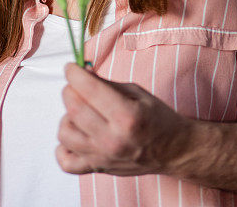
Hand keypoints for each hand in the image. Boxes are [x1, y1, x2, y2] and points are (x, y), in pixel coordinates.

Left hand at [56, 63, 192, 175]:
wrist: (173, 150)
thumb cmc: (156, 117)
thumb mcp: (137, 92)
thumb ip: (107, 83)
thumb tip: (82, 72)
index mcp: (126, 116)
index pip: (89, 89)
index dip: (74, 74)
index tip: (71, 67)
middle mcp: (112, 139)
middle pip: (73, 108)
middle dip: (70, 89)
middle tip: (76, 85)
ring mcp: (103, 157)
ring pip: (65, 133)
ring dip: (67, 116)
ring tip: (80, 111)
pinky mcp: (97, 169)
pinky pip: (65, 162)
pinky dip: (63, 147)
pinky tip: (76, 134)